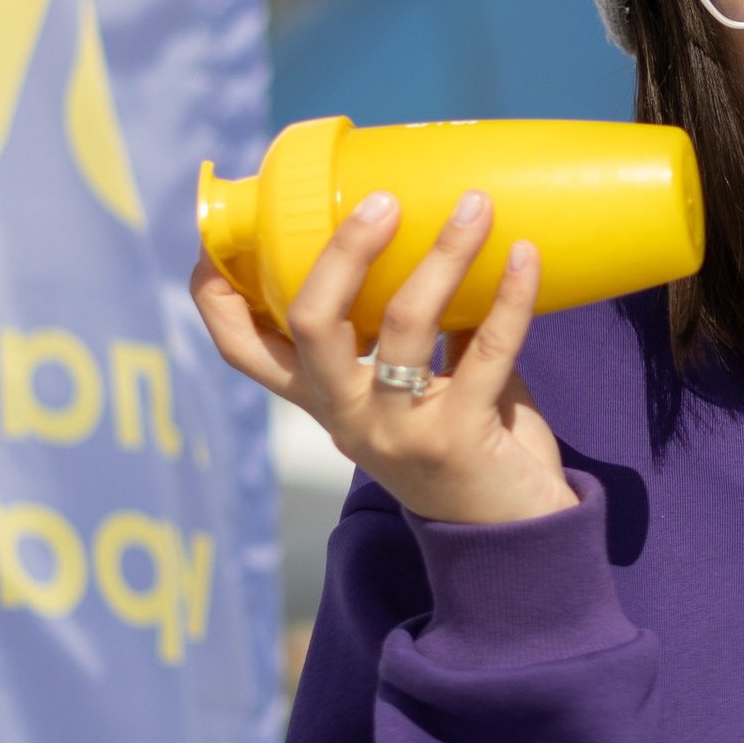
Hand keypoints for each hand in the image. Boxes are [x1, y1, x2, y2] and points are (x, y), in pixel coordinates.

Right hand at [190, 189, 577, 529]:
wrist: (514, 542)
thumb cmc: (468, 447)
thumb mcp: (418, 391)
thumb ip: (422, 330)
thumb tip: (448, 231)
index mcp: (325, 400)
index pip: (245, 349)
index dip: (218, 293)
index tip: (221, 232)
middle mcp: (348, 417)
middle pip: (311, 323)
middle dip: (342, 251)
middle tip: (382, 200)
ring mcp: (398, 432)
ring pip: (405, 323)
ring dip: (444, 253)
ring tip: (475, 205)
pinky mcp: (457, 439)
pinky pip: (484, 349)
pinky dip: (509, 295)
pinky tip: (525, 255)